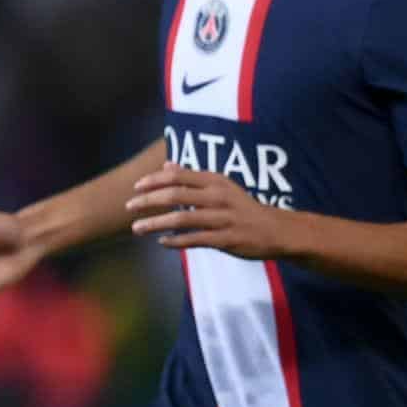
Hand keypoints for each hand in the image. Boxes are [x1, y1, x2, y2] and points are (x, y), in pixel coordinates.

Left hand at [127, 163, 290, 258]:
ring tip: (137, 228)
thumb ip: (192, 177)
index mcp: (216, 181)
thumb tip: (167, 165)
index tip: (135, 187)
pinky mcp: (227, 239)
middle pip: (175, 196)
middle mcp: (218, 197)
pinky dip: (176, 241)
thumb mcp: (221, 186)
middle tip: (128, 207)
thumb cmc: (242, 208)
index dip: (153, 181)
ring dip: (155, 223)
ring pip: (182, 219)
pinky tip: (161, 242)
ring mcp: (223, 219)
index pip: (178, 176)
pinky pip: (195, 240)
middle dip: (148, 201)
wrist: (278, 230)